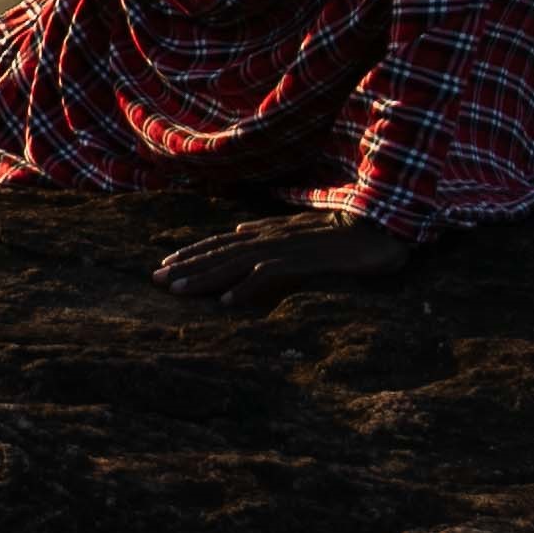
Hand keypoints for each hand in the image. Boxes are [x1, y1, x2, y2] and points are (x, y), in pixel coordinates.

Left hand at [153, 204, 417, 305]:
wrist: (379, 229)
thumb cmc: (342, 232)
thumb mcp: (298, 231)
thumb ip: (268, 232)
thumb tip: (238, 231)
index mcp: (269, 233)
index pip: (222, 243)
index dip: (193, 253)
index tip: (165, 265)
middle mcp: (272, 238)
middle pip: (221, 253)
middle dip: (187, 267)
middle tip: (155, 280)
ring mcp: (288, 250)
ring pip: (237, 263)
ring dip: (206, 277)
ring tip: (178, 291)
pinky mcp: (307, 263)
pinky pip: (272, 276)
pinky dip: (249, 288)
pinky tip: (229, 303)